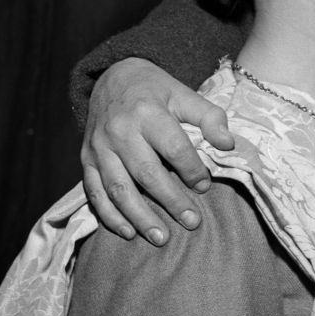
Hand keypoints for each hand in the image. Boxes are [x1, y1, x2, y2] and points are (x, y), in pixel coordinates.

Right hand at [80, 57, 234, 244]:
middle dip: (171, 200)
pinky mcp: (86, 160)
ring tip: (161, 238)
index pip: (173, 147)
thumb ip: (209, 118)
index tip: (205, 186)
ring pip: (119, 188)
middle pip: (147, 173)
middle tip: (192, 222)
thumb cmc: (156, 91)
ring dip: (139, 217)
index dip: (192, 169)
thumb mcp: (185, 95)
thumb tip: (228, 145)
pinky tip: (128, 232)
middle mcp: (120, 131)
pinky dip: (109, 216)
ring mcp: (99, 147)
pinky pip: (94, 193)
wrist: (112, 78)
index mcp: (147, 112)